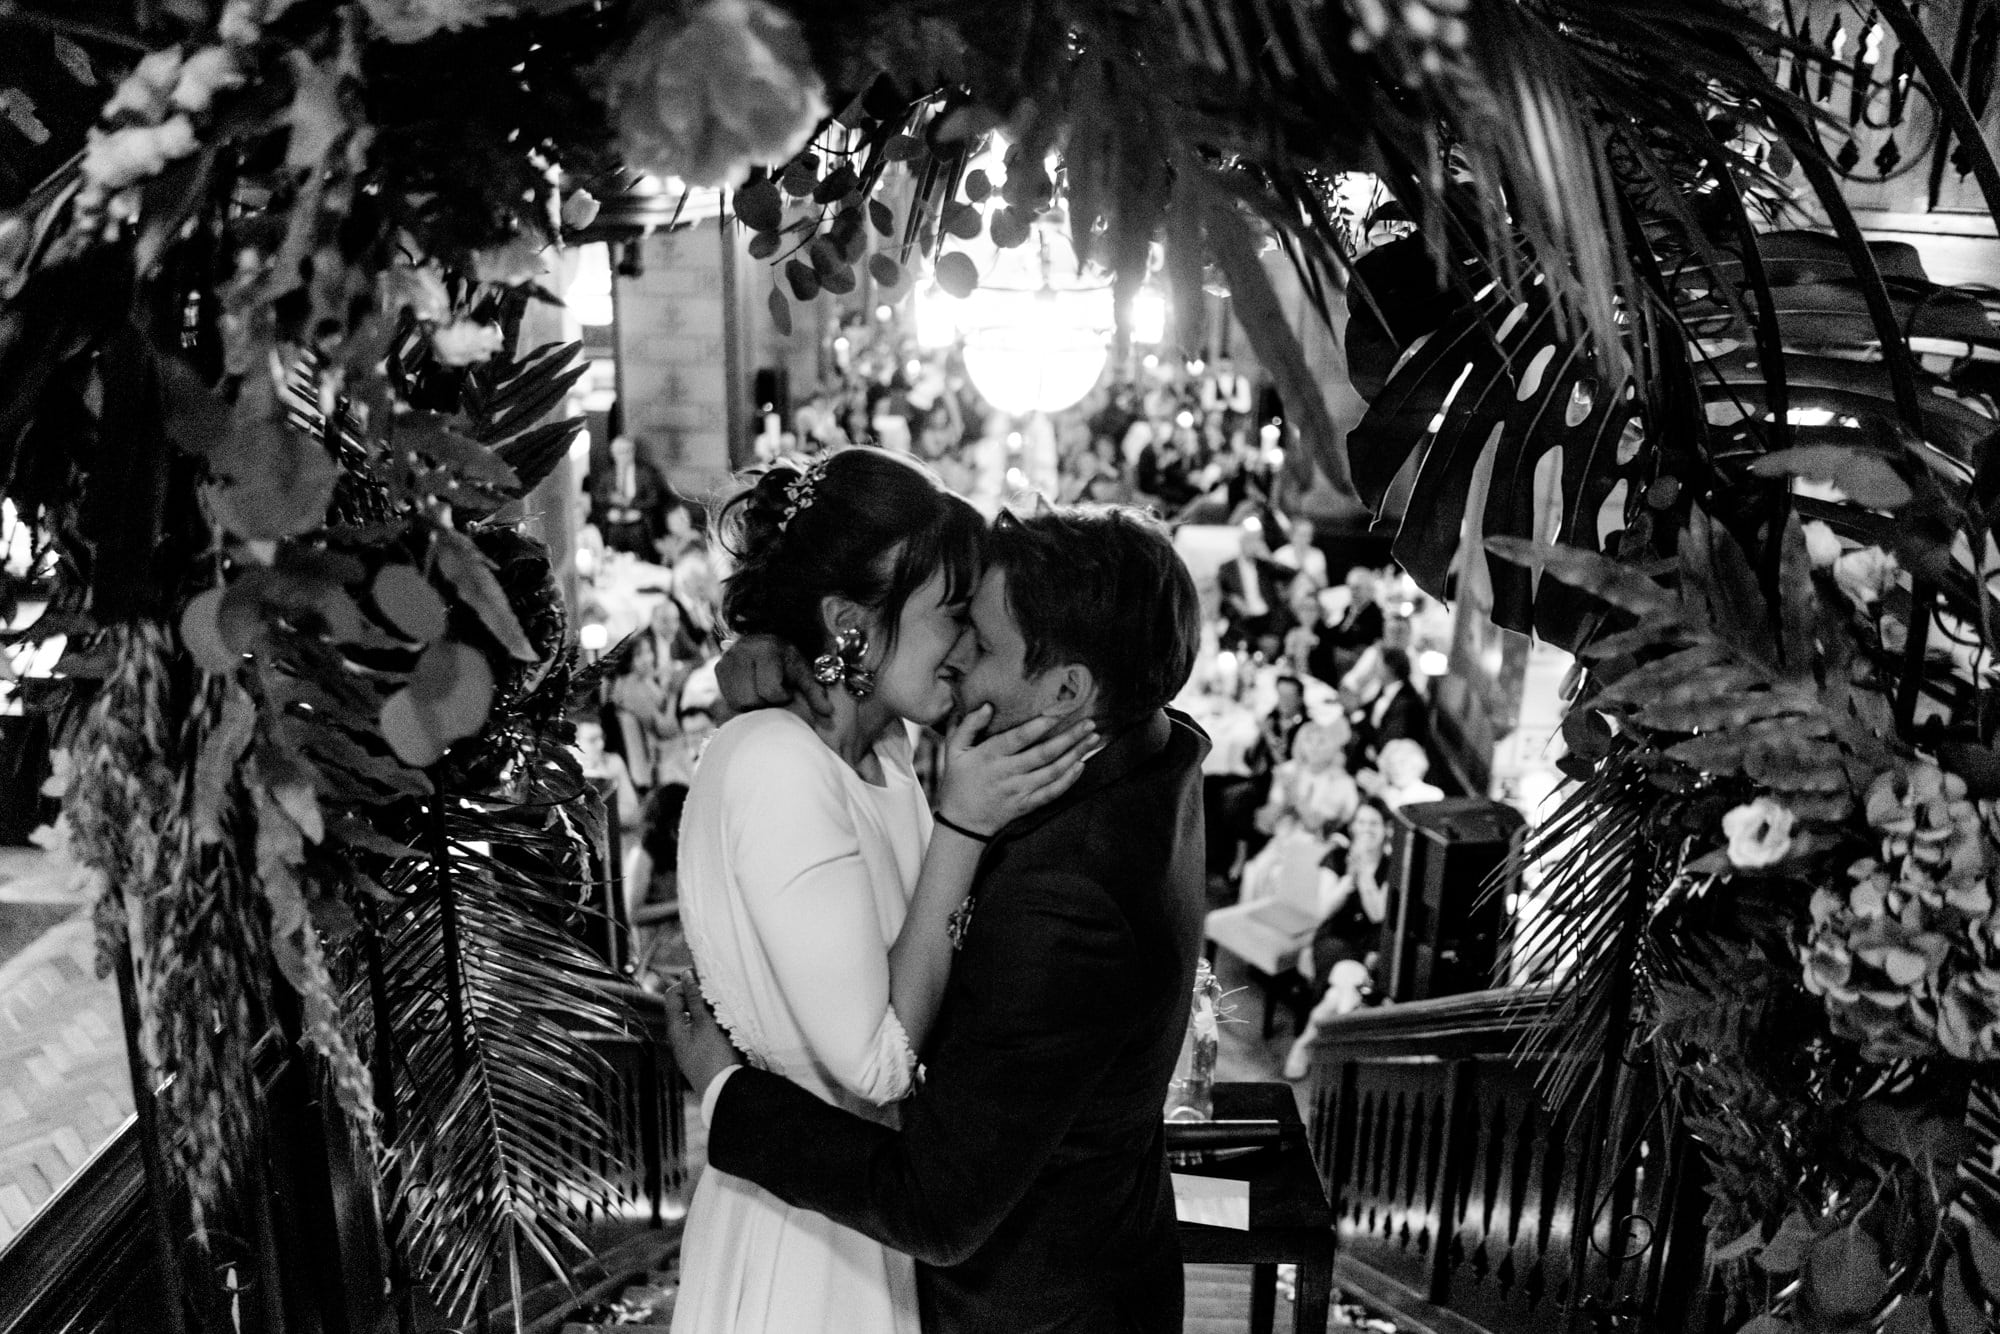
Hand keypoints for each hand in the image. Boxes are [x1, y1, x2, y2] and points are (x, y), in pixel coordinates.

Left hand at [664, 973, 742, 1093]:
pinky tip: (727, 1027)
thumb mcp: (706, 1024)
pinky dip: (714, 1024)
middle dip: (700, 997)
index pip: (672, 995)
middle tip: (718, 994)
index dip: (686, 984)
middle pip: (685, 1006)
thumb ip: (696, 999)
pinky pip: (705, 1031)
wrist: (723, 1091)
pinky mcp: (703, 1054)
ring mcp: (691, 1046)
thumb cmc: (713, 1058)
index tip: (705, 980)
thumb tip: (687, 975)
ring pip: (697, 1018)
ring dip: (709, 1011)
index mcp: (675, 1028)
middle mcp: (680, 1036)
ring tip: (724, 1011)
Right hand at [713, 634, 832, 722]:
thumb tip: (828, 713)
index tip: (786, 689)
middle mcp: (743, 651)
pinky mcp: (718, 667)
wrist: (766, 640)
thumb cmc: (788, 661)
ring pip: (738, 701)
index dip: (781, 696)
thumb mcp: (803, 673)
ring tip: (761, 690)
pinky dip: (741, 700)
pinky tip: (751, 689)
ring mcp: (727, 658)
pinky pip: (728, 698)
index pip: (770, 691)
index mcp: (767, 650)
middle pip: (751, 699)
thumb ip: (815, 692)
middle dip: (765, 701)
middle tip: (773, 691)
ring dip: (752, 702)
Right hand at [936, 706, 1095, 835]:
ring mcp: (1019, 791)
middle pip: (1043, 753)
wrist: (961, 824)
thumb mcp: (953, 751)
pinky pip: (1052, 793)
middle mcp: (1007, 773)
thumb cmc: (958, 782)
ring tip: (1092, 739)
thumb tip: (988, 706)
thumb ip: (968, 726)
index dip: (1040, 725)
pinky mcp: (1027, 805)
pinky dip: (1068, 780)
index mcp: (989, 756)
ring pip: (1052, 772)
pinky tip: (1081, 765)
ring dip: (1075, 755)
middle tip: (1089, 723)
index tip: (1060, 712)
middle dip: (1069, 737)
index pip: (1018, 738)